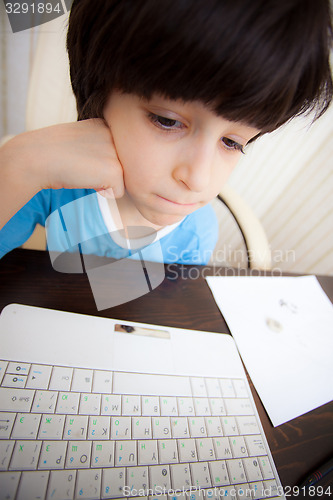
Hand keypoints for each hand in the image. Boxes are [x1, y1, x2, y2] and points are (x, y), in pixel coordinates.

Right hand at [0, 119, 124, 228]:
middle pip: (121, 167)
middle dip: (103, 172)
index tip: (79, 157)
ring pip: (121, 179)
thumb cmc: (52, 152)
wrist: (35, 157)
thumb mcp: (80, 138)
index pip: (115, 154)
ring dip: (103, 182)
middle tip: (80, 165)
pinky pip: (118, 193)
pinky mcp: (115, 170)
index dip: (97, 163)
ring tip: (82, 171)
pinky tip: (84, 179)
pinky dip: (102, 193)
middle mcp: (115, 135)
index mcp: (105, 124)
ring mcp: (116, 152)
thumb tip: (110, 164)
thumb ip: (99, 145)